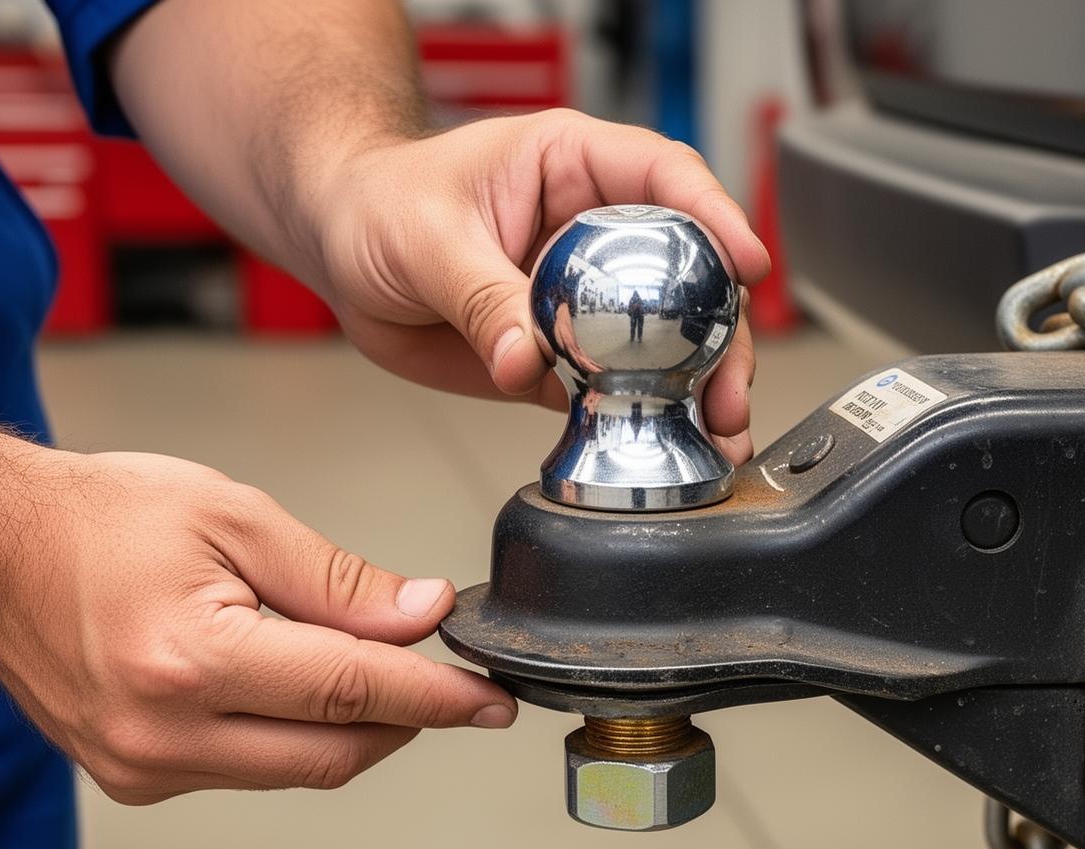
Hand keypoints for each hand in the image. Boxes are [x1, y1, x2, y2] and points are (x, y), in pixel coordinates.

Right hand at [0, 450, 515, 804]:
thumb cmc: (98, 517)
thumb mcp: (235, 517)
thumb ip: (338, 579)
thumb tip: (426, 615)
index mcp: (191, 659)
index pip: (352, 690)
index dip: (437, 695)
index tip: (493, 698)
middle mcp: (162, 732)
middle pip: (335, 752)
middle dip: (406, 717)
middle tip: (451, 681)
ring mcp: (141, 766)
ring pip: (295, 769)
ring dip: (351, 726)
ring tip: (366, 663)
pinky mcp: (132, 777)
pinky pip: (247, 770)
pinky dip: (291, 734)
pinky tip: (295, 682)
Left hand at [305, 109, 769, 462]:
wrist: (338, 245)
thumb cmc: (378, 201)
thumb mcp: (425, 236)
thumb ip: (480, 296)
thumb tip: (523, 358)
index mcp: (573, 166)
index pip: (666, 179)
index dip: (715, 218)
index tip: (746, 264)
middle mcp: (594, 230)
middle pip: (688, 273)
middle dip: (721, 331)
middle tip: (730, 384)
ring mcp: (585, 296)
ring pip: (665, 338)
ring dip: (697, 385)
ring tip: (719, 428)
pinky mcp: (563, 354)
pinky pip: (613, 387)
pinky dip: (643, 419)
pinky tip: (671, 444)